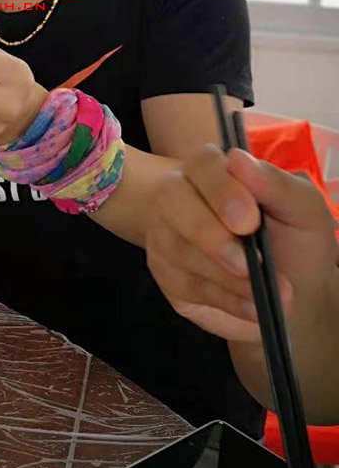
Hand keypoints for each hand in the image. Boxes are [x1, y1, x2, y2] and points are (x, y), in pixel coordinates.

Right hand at [146, 144, 337, 341]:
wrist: (293, 290)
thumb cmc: (294, 240)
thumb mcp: (302, 209)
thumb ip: (275, 183)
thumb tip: (238, 160)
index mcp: (213, 170)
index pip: (201, 163)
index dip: (221, 189)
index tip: (249, 220)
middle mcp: (180, 195)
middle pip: (171, 200)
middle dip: (209, 234)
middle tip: (247, 263)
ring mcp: (166, 234)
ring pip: (178, 248)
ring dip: (224, 276)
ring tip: (263, 293)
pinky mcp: (166, 274)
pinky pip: (185, 285)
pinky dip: (224, 299)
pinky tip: (251, 306)